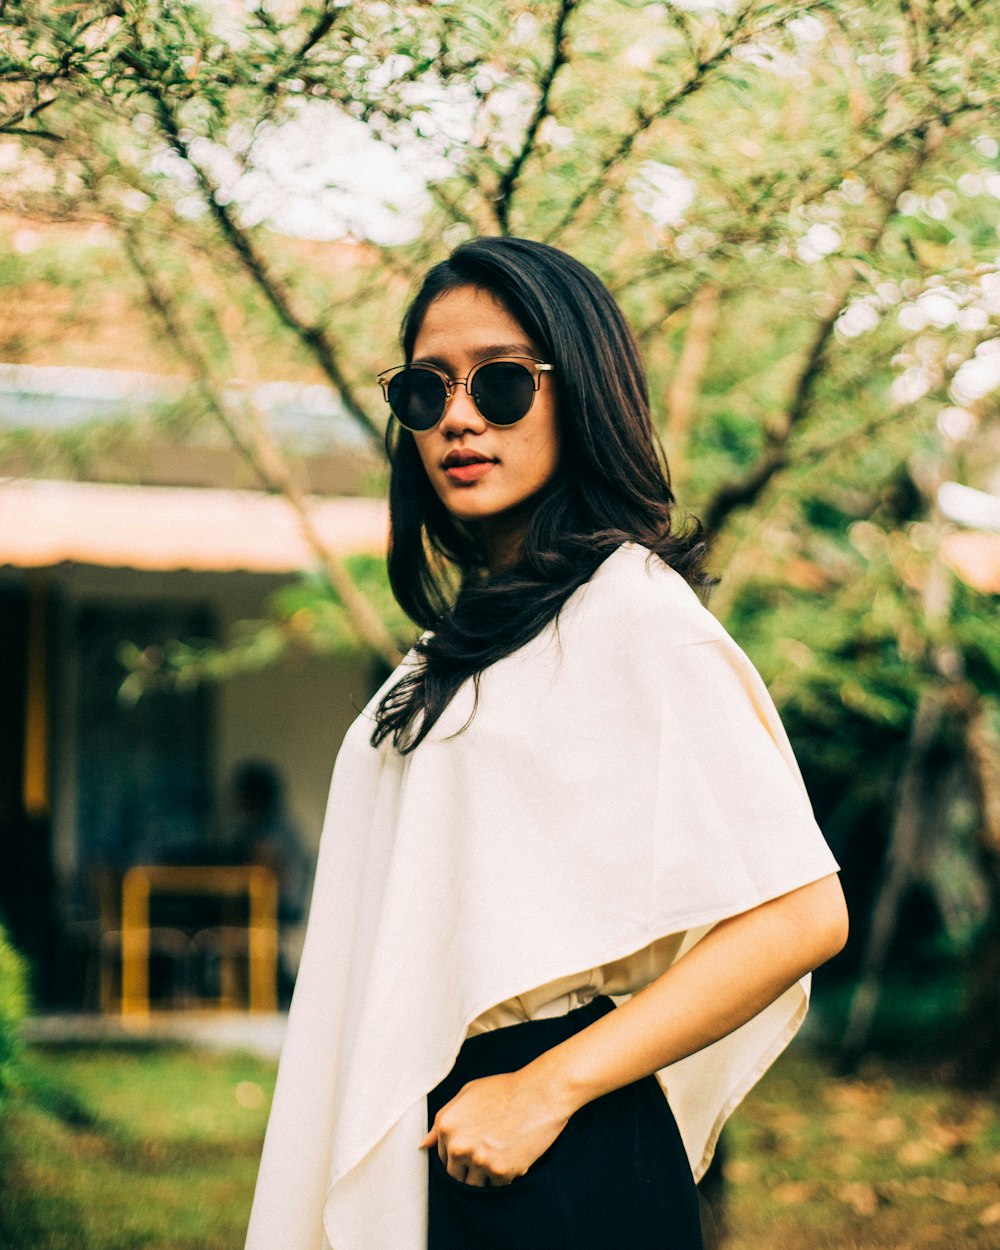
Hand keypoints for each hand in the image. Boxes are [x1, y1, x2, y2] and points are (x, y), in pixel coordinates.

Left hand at [420, 1067, 570, 1187]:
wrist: (540, 1094)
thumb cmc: (505, 1090)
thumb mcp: (468, 1094)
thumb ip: (442, 1119)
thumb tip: (424, 1144)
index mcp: (447, 1126)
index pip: (443, 1158)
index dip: (459, 1155)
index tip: (473, 1147)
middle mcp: (459, 1146)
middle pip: (455, 1177)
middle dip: (468, 1170)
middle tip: (487, 1153)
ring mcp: (480, 1162)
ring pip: (474, 1186)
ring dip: (485, 1176)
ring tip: (500, 1154)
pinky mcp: (502, 1173)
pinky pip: (497, 1186)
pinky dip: (504, 1176)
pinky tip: (513, 1154)